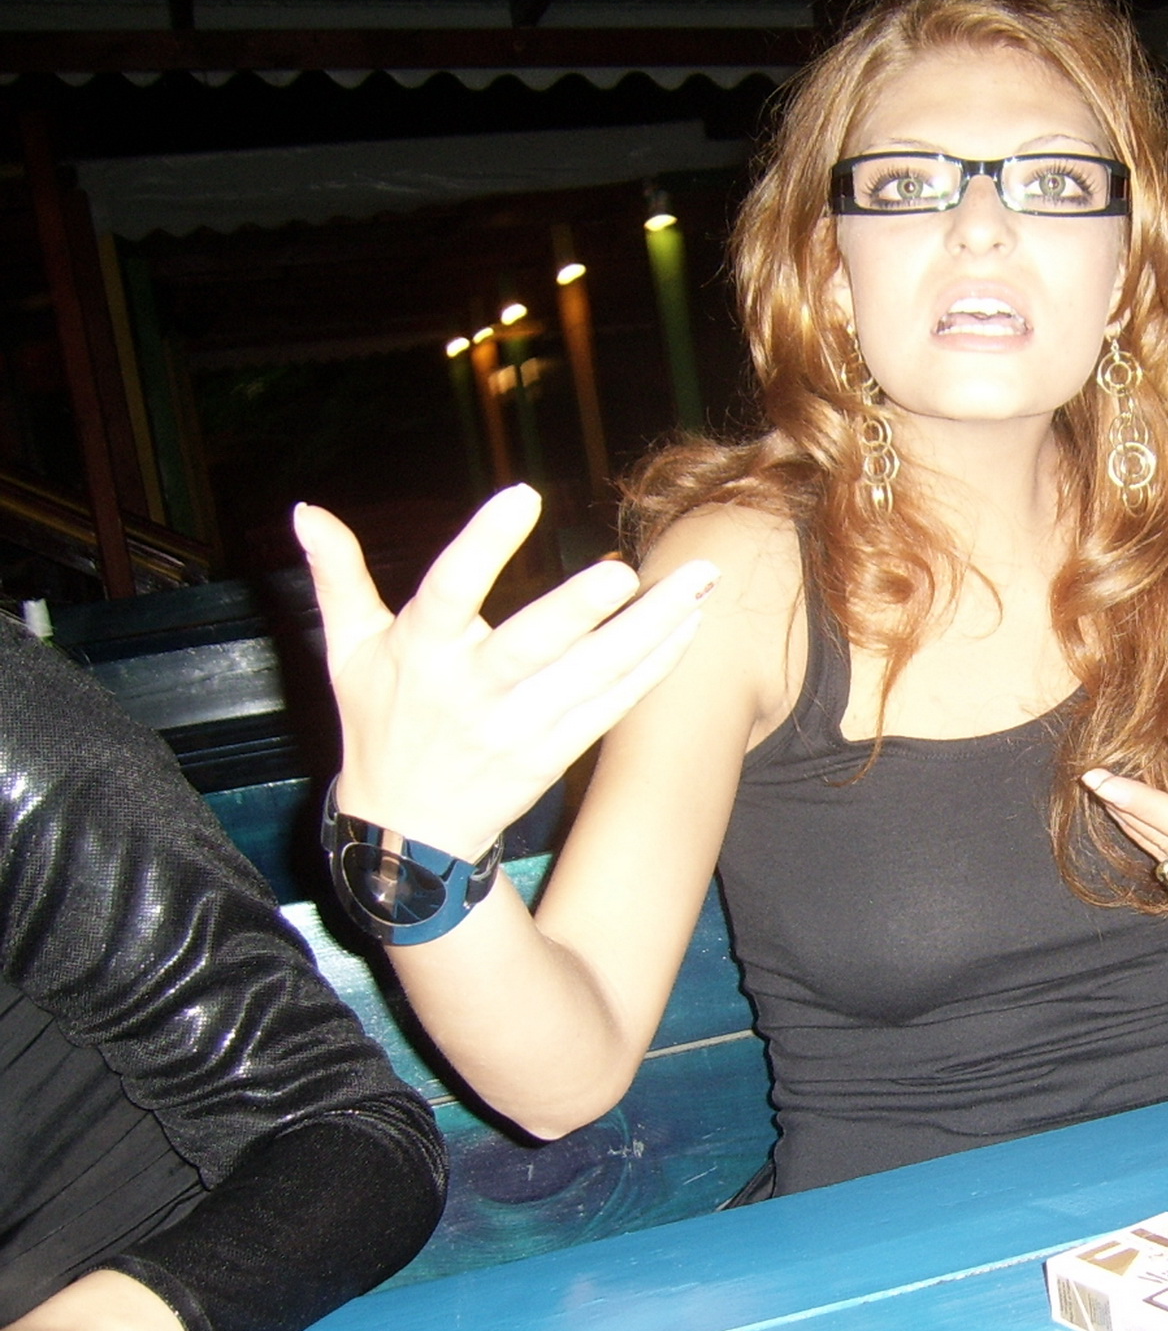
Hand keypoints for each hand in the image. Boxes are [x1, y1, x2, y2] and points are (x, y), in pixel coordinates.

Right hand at [296, 486, 715, 857]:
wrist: (407, 835)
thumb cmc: (380, 723)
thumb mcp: (346, 651)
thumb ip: (336, 577)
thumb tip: (305, 508)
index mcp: (421, 652)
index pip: (449, 591)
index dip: (484, 544)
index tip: (524, 495)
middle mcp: (474, 692)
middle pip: (534, 645)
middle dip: (582, 609)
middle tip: (627, 570)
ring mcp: (521, 727)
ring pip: (593, 674)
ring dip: (651, 629)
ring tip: (699, 584)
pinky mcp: (556, 752)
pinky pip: (614, 705)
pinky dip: (654, 668)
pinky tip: (689, 628)